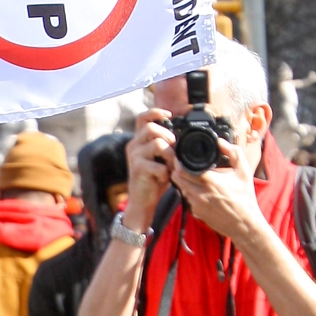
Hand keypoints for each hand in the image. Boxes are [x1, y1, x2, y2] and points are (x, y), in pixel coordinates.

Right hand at [121, 108, 175, 231]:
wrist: (142, 203)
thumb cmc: (154, 180)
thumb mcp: (161, 159)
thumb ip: (166, 145)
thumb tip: (181, 136)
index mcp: (138, 140)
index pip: (143, 117)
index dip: (156, 112)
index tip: (169, 114)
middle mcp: (133, 145)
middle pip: (152, 127)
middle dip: (168, 137)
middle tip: (174, 152)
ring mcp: (134, 157)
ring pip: (157, 143)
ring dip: (169, 155)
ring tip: (171, 166)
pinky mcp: (137, 169)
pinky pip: (158, 164)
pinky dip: (165, 172)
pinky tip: (164, 179)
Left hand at [170, 141, 262, 244]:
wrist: (244, 224)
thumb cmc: (245, 198)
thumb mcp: (244, 172)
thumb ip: (234, 153)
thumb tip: (221, 142)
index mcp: (210, 181)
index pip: (183, 170)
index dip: (179, 162)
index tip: (181, 157)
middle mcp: (200, 193)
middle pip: (177, 178)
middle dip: (177, 170)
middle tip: (182, 164)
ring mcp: (196, 205)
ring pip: (181, 188)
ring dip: (182, 181)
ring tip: (189, 175)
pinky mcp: (196, 213)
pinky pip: (187, 199)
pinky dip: (189, 192)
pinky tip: (198, 189)